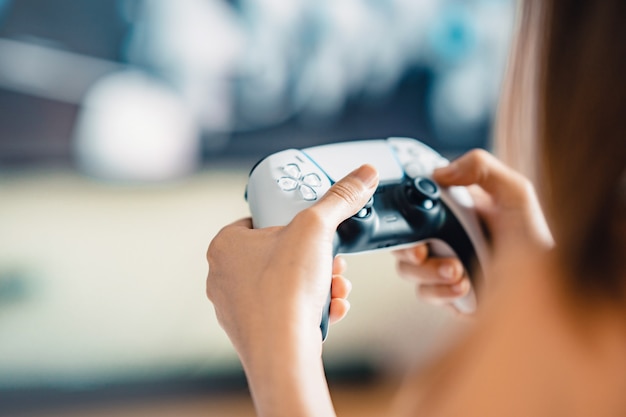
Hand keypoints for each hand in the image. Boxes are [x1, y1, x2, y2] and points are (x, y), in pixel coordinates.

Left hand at [205, 165, 377, 415]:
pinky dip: (310, 307)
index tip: (314, 231)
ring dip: (318, 283)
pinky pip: (286, 310)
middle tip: (331, 262)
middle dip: (314, 259)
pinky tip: (329, 309)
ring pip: (285, 283)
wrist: (282, 351)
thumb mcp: (317, 228)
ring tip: (334, 287)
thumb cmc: (283, 290)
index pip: (260, 220)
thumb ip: (340, 198)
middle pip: (279, 254)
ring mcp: (236, 306)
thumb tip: (363, 174)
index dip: (292, 224)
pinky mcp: (253, 330)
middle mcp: (224, 275)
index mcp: (225, 245)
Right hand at [393, 149, 553, 312]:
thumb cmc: (537, 242)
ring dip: (428, 271)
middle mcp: (447, 237)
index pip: (417, 205)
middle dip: (409, 248)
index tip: (411, 216)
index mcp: (457, 210)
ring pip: (410, 269)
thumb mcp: (516, 193)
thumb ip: (482, 169)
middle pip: (404, 239)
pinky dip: (441, 291)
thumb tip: (440, 171)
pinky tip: (464, 287)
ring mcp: (445, 266)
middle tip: (424, 251)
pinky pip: (426, 293)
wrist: (548, 290)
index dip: (407, 210)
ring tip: (457, 271)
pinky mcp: (448, 294)